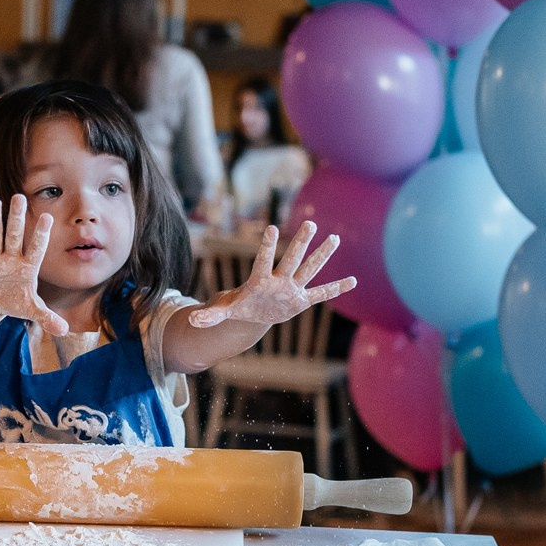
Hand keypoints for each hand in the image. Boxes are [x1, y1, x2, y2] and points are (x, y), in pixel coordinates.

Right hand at [0, 194, 68, 336]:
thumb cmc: (18, 301)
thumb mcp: (32, 310)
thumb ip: (47, 317)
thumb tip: (65, 330)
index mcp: (28, 267)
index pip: (36, 249)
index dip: (40, 235)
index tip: (47, 216)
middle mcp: (11, 259)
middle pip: (14, 236)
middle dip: (16, 218)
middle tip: (19, 196)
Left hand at [188, 221, 356, 327]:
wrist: (254, 312)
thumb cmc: (240, 306)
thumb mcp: (224, 311)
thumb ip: (211, 315)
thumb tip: (193, 322)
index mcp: (260, 280)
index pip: (263, 260)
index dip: (267, 246)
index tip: (271, 227)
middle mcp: (279, 280)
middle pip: (291, 259)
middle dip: (299, 243)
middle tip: (310, 223)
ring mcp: (292, 288)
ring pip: (309, 270)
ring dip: (321, 256)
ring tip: (334, 237)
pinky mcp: (301, 300)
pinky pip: (321, 294)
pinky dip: (336, 289)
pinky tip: (353, 281)